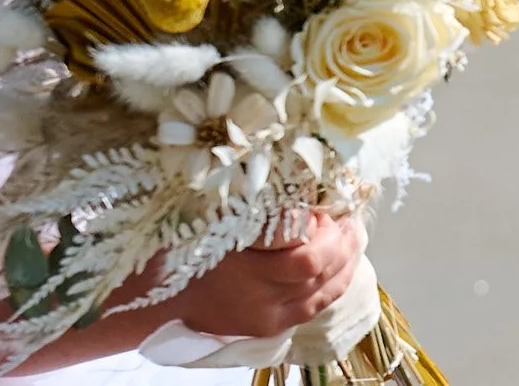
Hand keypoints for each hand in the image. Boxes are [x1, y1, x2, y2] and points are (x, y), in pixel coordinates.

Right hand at [181, 211, 361, 338]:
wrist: (164, 296)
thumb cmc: (183, 247)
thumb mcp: (208, 216)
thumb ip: (250, 208)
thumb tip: (293, 192)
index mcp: (236, 261)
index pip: (297, 250)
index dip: (317, 226)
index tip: (317, 206)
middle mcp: (253, 292)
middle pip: (314, 269)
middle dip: (338, 239)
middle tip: (344, 215)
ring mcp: (265, 314)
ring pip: (322, 290)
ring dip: (345, 260)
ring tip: (353, 234)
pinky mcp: (270, 327)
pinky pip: (314, 307)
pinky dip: (335, 284)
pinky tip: (345, 264)